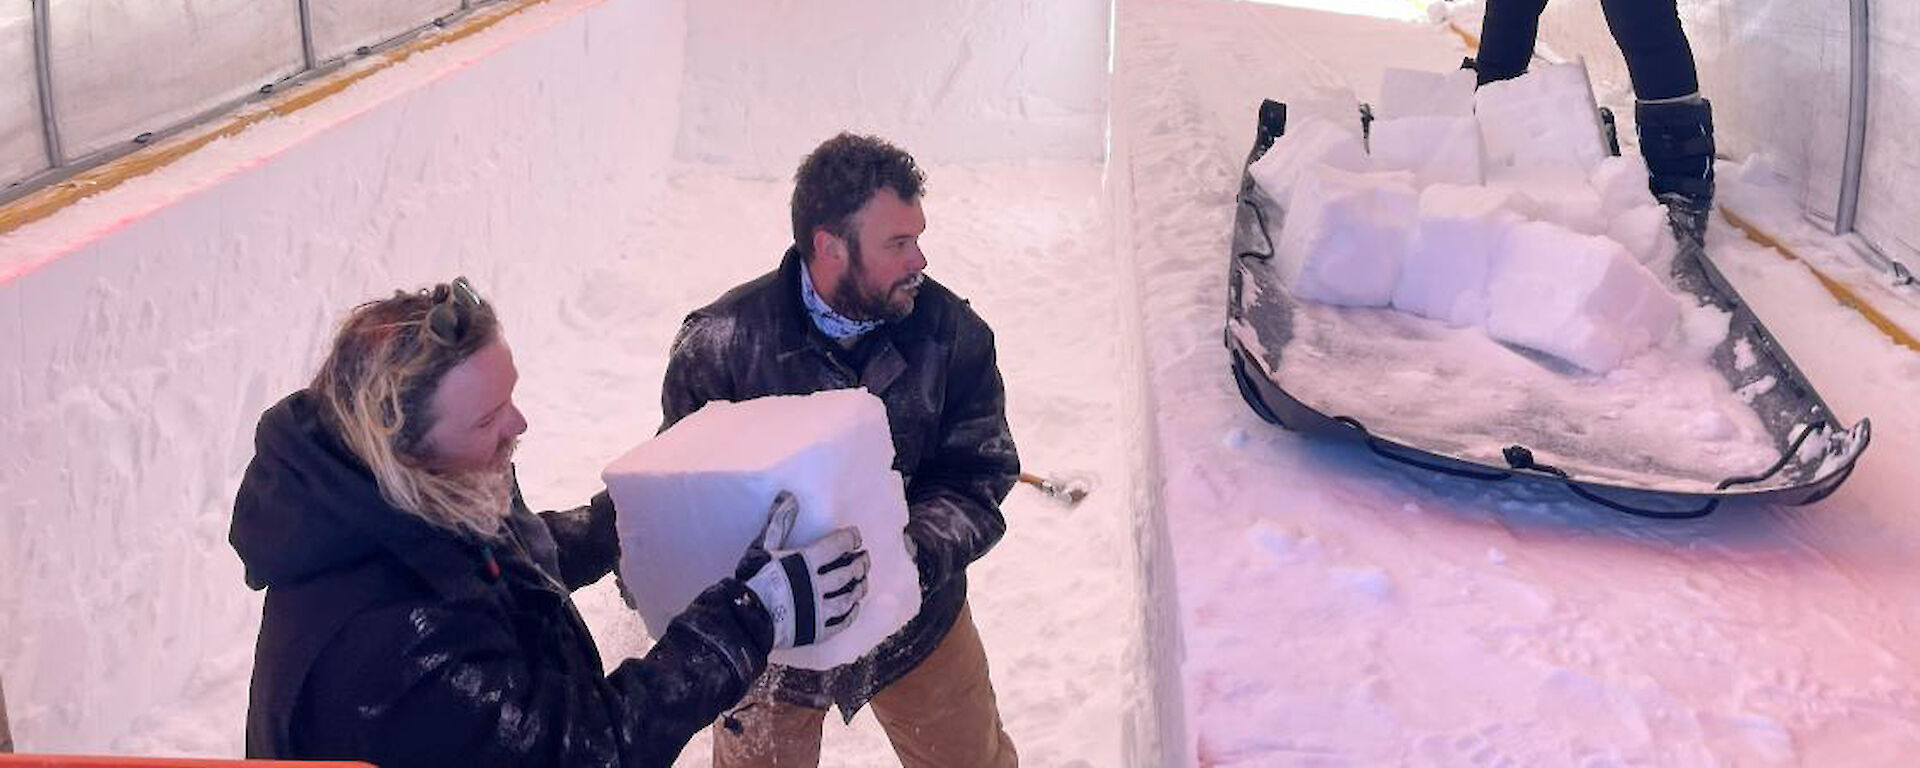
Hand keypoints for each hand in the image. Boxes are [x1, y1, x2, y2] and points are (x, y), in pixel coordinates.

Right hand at [735, 492, 869, 648]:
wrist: (745, 620)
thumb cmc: (754, 580)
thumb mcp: (764, 547)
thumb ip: (779, 522)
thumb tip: (788, 496)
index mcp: (805, 561)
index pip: (838, 545)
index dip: (850, 539)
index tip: (855, 538)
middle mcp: (817, 584)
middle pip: (848, 571)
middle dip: (860, 563)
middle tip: (864, 558)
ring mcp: (819, 609)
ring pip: (849, 596)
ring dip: (859, 587)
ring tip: (862, 581)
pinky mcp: (818, 631)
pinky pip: (843, 621)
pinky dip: (852, 612)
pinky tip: (854, 606)